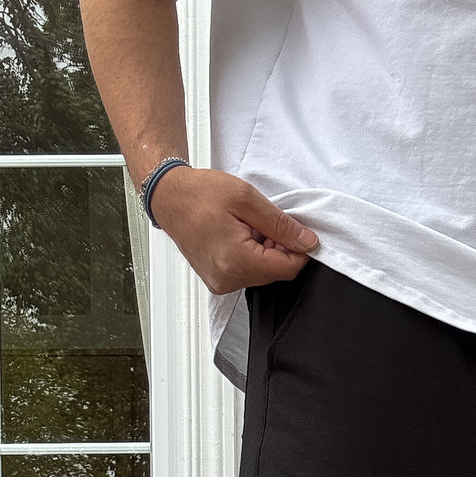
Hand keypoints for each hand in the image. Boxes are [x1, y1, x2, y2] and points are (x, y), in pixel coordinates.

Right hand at [148, 166, 318, 291]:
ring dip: (266, 251)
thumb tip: (307, 241)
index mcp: (235, 261)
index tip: (302, 233)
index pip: (287, 269)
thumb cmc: (199, 194)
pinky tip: (241, 236)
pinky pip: (247, 273)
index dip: (300, 250)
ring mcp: (220, 283)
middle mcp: (227, 279)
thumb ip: (281, 224)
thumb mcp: (247, 199)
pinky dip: (252, 255)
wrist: (169, 196)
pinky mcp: (217, 280)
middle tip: (268, 222)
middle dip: (281, 248)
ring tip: (249, 226)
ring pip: (262, 273)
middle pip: (275, 273)